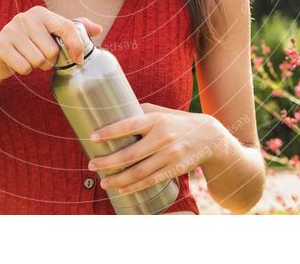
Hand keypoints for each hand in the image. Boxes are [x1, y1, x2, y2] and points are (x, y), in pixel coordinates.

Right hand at [0, 6, 101, 79]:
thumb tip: (98, 29)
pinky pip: (25, 67)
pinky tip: (18, 62)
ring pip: (38, 60)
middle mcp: (25, 18)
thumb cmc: (30, 44)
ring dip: (36, 66)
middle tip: (39, 55)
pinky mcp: (1, 46)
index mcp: (41, 13)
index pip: (66, 27)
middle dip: (49, 60)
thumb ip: (74, 29)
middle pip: (52, 50)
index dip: (76, 45)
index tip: (78, 60)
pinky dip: (24, 70)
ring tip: (28, 58)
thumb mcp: (51, 34)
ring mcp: (11, 31)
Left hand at [87, 102, 224, 194]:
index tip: (92, 137)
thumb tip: (111, 114)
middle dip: (107, 161)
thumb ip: (139, 113)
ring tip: (103, 181)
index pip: (129, 125)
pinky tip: (121, 188)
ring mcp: (169, 155)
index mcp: (157, 120)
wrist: (208, 137)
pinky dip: (134, 186)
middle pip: (130, 154)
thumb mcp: (160, 112)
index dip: (110, 132)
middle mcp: (163, 138)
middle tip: (91, 164)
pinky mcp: (174, 169)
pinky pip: (150, 181)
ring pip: (139, 172)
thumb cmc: (176, 122)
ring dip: (118, 179)